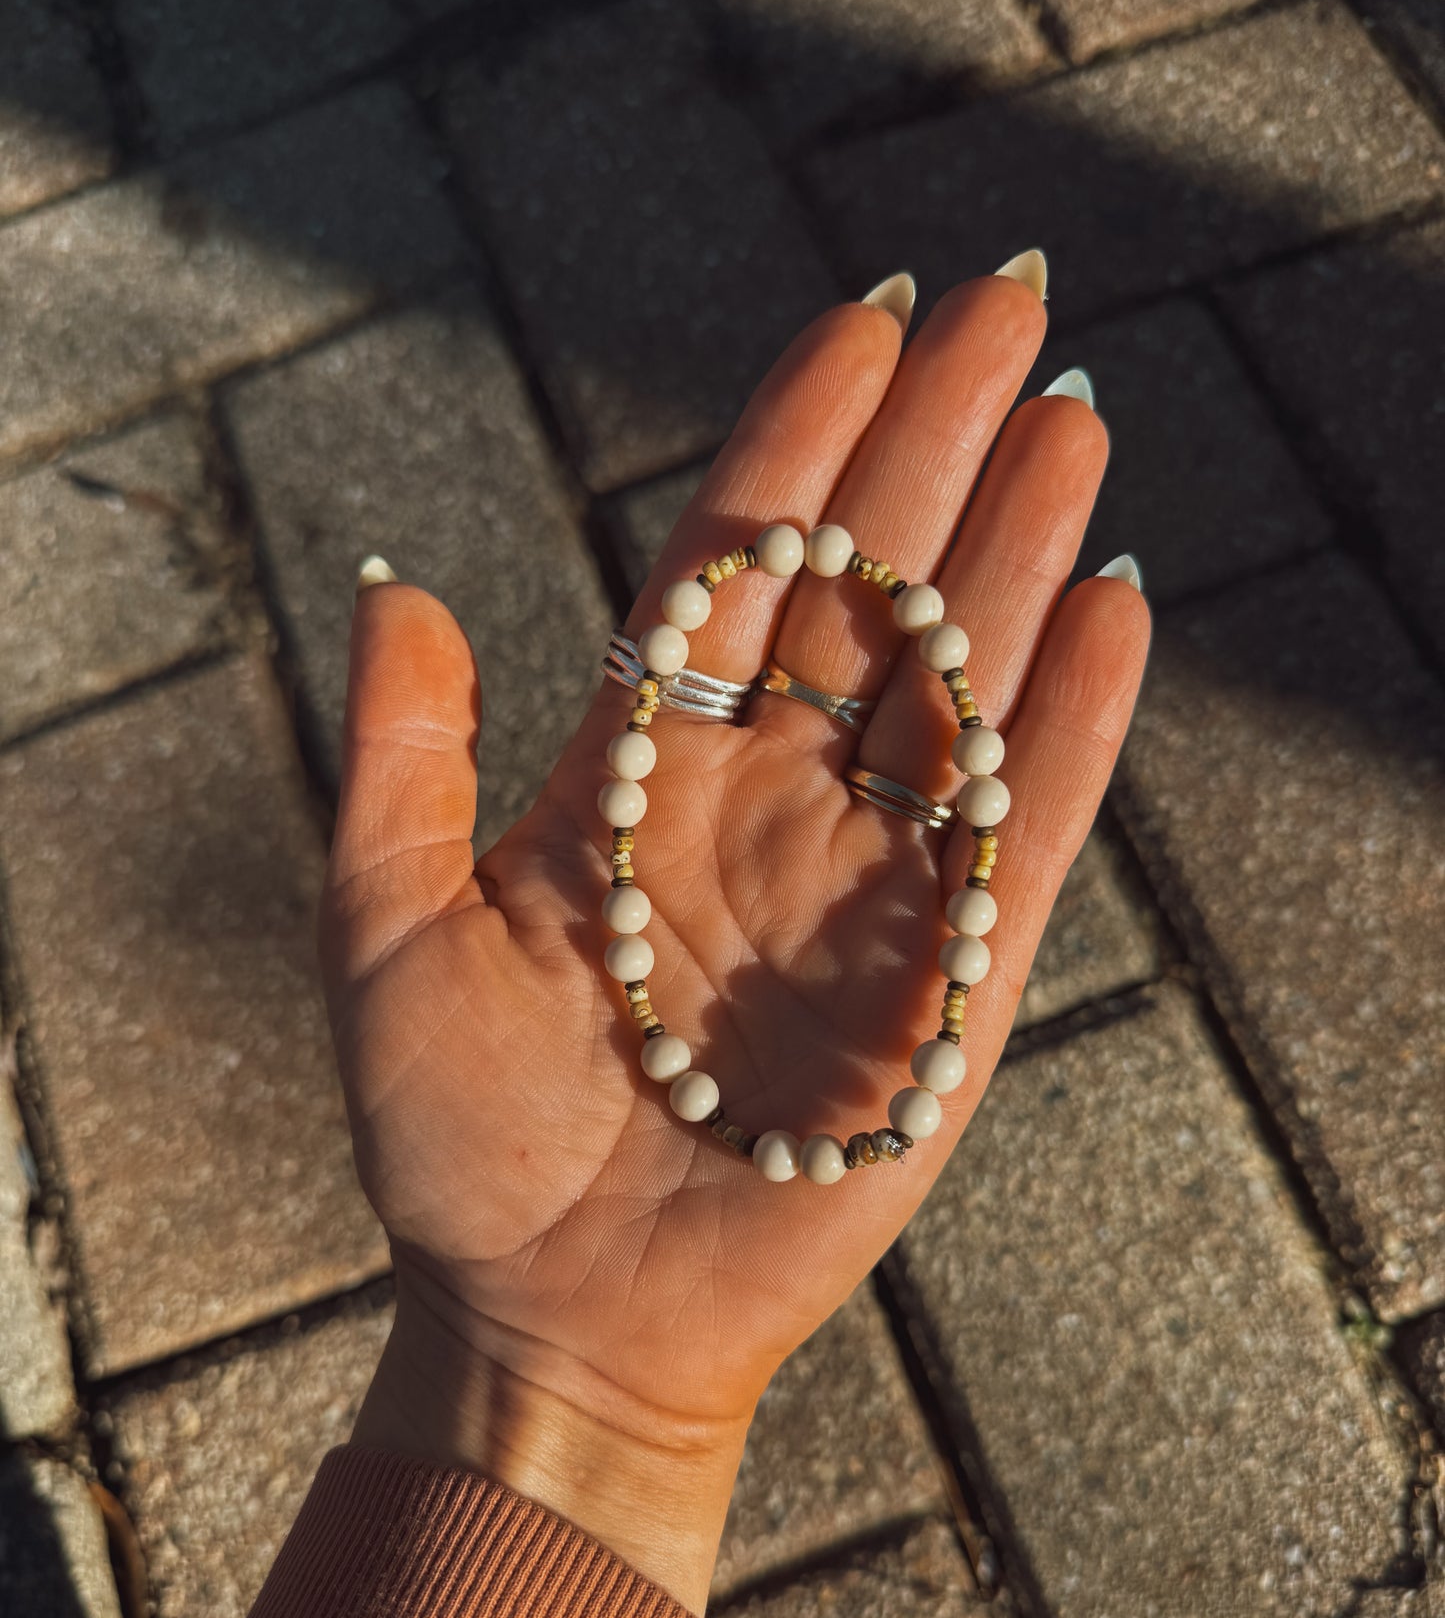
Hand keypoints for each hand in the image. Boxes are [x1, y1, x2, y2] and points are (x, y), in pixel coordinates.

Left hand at [320, 272, 1149, 1612]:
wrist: (555, 1315)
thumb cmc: (455, 1143)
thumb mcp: (388, 941)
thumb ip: (402, 765)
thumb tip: (398, 587)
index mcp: (639, 772)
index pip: (733, 567)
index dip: (797, 440)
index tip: (861, 319)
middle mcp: (766, 804)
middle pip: (866, 592)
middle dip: (935, 444)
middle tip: (1009, 302)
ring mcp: (867, 886)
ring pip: (959, 684)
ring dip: (1018, 550)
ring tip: (1074, 415)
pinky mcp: (948, 986)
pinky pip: (1027, 834)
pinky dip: (1074, 727)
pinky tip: (1114, 610)